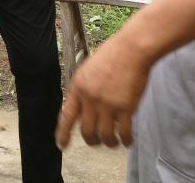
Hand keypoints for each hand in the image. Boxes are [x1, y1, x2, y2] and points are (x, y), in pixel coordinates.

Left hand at [56, 30, 150, 148]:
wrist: (132, 48)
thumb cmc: (113, 54)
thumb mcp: (89, 69)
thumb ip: (84, 88)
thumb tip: (83, 108)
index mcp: (79, 86)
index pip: (67, 115)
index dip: (63, 133)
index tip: (62, 146)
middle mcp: (90, 97)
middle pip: (86, 131)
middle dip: (91, 140)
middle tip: (96, 141)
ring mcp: (108, 103)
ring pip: (105, 136)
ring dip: (109, 142)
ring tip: (113, 142)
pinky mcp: (126, 107)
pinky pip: (123, 132)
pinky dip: (125, 140)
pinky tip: (127, 141)